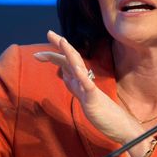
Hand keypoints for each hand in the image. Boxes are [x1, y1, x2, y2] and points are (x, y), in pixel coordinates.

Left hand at [34, 30, 145, 145]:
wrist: (118, 125)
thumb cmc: (101, 110)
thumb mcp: (81, 95)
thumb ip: (73, 83)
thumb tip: (63, 73)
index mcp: (79, 80)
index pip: (65, 63)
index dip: (52, 55)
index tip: (37, 53)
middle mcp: (84, 80)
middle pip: (71, 58)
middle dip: (60, 45)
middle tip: (49, 32)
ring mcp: (89, 88)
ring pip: (79, 67)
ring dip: (70, 53)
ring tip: (62, 41)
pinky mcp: (95, 99)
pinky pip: (88, 86)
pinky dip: (82, 76)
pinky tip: (75, 67)